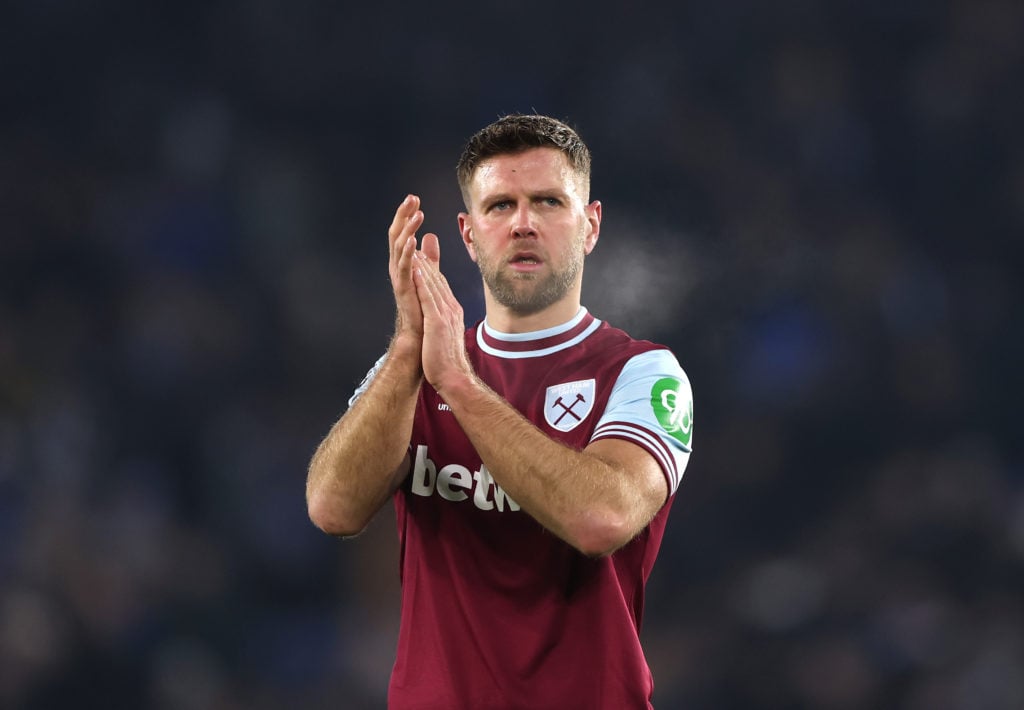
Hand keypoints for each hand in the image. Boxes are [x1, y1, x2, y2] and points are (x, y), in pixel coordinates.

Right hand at [388, 195, 439, 344]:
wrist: (420, 334)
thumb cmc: (422, 305)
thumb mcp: (428, 273)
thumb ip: (429, 256)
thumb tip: (430, 235)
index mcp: (404, 261)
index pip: (403, 232)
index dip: (407, 215)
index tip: (415, 198)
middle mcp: (398, 266)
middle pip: (397, 234)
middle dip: (403, 215)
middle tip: (412, 197)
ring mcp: (399, 277)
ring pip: (399, 247)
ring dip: (408, 229)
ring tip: (417, 214)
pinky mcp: (403, 289)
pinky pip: (404, 267)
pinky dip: (407, 252)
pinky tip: (413, 240)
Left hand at [412, 245, 472, 395]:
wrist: (454, 377)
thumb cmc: (447, 361)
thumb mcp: (445, 335)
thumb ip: (443, 321)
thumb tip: (440, 316)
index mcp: (452, 312)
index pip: (440, 286)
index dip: (431, 269)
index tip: (422, 255)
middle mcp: (450, 309)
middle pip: (437, 280)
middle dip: (427, 260)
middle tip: (416, 241)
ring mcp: (445, 314)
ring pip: (432, 284)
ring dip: (423, 265)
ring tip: (413, 248)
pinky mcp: (437, 322)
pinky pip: (428, 297)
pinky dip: (422, 281)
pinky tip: (415, 269)